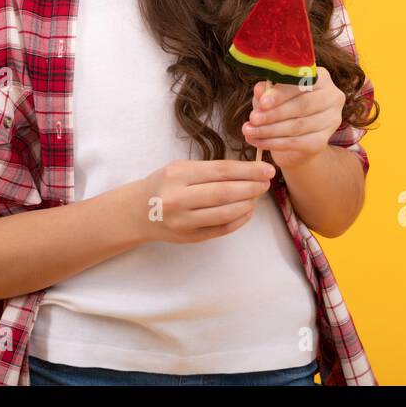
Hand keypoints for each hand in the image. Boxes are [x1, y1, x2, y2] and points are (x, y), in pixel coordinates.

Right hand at [129, 158, 276, 244]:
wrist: (138, 212)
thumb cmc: (163, 184)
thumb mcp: (180, 168)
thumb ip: (209, 170)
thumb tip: (248, 171)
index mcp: (177, 175)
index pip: (220, 172)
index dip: (247, 171)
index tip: (266, 169)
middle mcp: (178, 199)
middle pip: (225, 193)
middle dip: (252, 187)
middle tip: (267, 182)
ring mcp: (184, 222)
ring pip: (225, 213)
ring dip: (248, 203)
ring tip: (258, 194)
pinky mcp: (190, 238)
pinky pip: (222, 229)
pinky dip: (239, 219)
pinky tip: (247, 210)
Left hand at [242, 67, 342, 171]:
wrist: (294, 139)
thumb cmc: (282, 108)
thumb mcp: (271, 96)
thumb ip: (266, 92)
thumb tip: (260, 90)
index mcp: (321, 78)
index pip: (302, 83)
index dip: (281, 94)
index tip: (262, 102)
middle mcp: (332, 97)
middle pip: (302, 105)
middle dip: (274, 113)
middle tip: (253, 119)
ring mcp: (331, 120)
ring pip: (298, 125)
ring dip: (270, 130)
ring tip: (249, 131)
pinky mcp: (323, 141)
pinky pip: (297, 143)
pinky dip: (275, 143)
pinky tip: (258, 142)